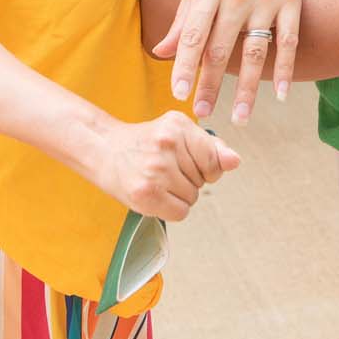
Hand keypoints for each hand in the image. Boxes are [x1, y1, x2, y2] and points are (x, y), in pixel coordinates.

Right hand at [94, 111, 239, 221]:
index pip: (215, 161)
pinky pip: (180, 212)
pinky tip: (156, 195)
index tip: (186, 162)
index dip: (206, 168)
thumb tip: (235, 161)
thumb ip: (211, 147)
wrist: (104, 150)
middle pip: (203, 181)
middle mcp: (168, 145)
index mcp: (179, 125)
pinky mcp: (146, 193)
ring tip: (157, 180)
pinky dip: (171, 209)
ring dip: (179, 195)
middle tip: (164, 168)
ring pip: (192, 198)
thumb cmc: (145, 143)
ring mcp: (156, 170)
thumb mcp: (179, 133)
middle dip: (189, 179)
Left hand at [153, 0, 302, 123]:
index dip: (185, 66)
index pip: (193, 35)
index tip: (178, 94)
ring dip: (249, 88)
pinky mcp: (291, 0)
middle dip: (211, 85)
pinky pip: (288, 41)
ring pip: (256, 51)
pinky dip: (285, 68)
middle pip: (222, 49)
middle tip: (203, 113)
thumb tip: (160, 53)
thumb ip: (182, 19)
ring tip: (240, 117)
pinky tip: (280, 95)